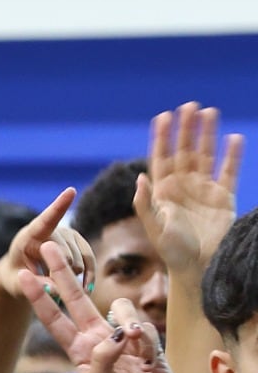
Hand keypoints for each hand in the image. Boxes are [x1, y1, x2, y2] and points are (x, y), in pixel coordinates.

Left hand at [0, 188, 91, 298]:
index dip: (59, 206)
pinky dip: (87, 278)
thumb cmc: (15, 276)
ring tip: (50, 280)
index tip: (71, 191)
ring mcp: (69, 235)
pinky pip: (90, 262)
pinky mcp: (80, 243)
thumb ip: (31, 286)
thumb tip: (56, 290)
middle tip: (42, 282)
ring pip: (78, 263)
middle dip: (56, 275)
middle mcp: (52, 230)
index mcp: (29, 235)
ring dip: (66, 278)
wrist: (23, 273)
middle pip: (65, 256)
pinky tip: (83, 288)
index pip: (45, 220)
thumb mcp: (15, 284)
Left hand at [18, 251, 175, 372]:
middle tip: (47, 244)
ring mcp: (123, 339)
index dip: (40, 296)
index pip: (54, 318)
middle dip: (62, 272)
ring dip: (127, 320)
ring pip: (121, 309)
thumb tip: (116, 334)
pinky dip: (148, 342)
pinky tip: (149, 362)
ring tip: (134, 349)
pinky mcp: (148, 343)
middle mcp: (98, 339)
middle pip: (77, 298)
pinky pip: (147, 328)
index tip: (22, 275)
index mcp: (79, 350)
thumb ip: (102, 361)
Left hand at [133, 102, 243, 275]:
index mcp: (163, 192)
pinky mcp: (223, 197)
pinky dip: (232, 155)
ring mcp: (203, 190)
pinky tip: (234, 138)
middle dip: (186, 129)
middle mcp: (183, 187)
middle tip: (189, 105)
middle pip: (184, 151)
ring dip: (207, 134)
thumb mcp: (154, 227)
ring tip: (209, 112)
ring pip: (206, 156)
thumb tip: (139, 178)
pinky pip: (229, 172)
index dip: (162, 138)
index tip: (163, 116)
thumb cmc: (172, 251)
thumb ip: (145, 203)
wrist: (198, 267)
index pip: (161, 158)